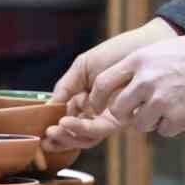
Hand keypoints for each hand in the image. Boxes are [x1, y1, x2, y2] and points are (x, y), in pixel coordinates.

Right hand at [42, 19, 177, 151]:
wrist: (144, 46)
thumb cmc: (116, 52)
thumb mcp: (83, 66)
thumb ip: (66, 86)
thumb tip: (49, 107)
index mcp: (85, 99)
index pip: (67, 119)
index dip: (54, 128)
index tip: (40, 132)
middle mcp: (97, 112)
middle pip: (76, 133)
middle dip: (60, 138)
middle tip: (46, 137)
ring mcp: (109, 116)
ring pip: (86, 136)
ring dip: (68, 136)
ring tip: (55, 128)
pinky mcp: (122, 119)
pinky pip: (99, 131)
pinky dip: (81, 129)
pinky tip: (67, 121)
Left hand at [88, 31, 184, 135]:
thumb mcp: (158, 51)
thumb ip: (136, 68)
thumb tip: (117, 88)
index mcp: (138, 61)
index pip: (102, 83)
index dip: (97, 99)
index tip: (98, 107)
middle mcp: (145, 81)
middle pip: (118, 109)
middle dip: (125, 114)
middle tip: (137, 112)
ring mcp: (161, 100)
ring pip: (140, 124)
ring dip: (151, 121)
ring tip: (170, 106)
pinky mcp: (177, 117)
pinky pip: (164, 130)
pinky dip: (172, 125)